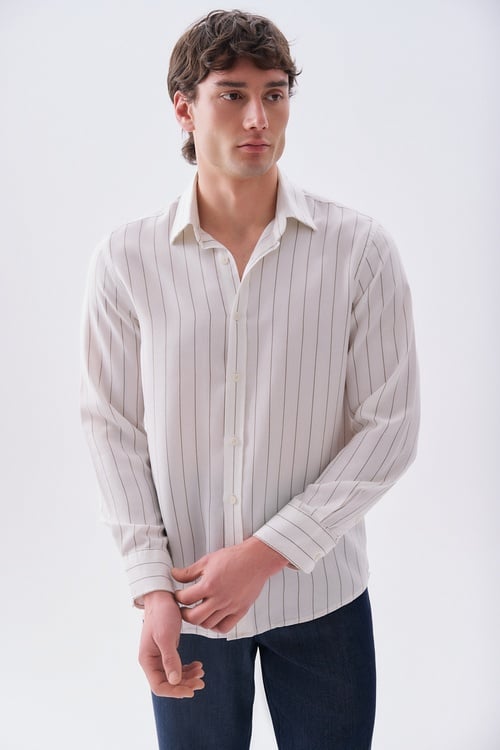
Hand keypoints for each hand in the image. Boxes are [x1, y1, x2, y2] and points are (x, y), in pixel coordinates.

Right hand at [138, 590, 204, 697]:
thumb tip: (175, 681)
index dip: (175, 692)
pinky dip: (187, 668)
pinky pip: (177, 665)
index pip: (159, 686)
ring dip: (188, 676)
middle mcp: (151, 661)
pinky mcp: (167, 649)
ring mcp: (159, 655)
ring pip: (174, 675)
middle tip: (202, 681)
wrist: (162, 596)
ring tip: (202, 671)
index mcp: (147, 660)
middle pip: (168, 683)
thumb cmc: (162, 614)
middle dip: (185, 685)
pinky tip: (198, 665)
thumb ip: (170, 659)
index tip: (192, 690)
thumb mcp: (166, 636)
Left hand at [172, 537, 287, 633]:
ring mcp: (231, 606)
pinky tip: (212, 618)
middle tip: (183, 608)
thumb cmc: (232, 557)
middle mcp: (220, 598)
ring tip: (197, 612)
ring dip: (199, 620)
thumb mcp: (207, 560)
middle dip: (184, 614)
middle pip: (194, 618)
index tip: (178, 595)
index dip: (178, 597)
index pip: (186, 599)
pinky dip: (215, 626)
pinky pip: (224, 627)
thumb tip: (173, 574)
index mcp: (209, 584)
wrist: (256, 560)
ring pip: (208, 624)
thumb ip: (189, 572)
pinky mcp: (240, 611)